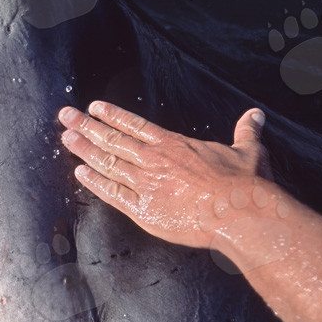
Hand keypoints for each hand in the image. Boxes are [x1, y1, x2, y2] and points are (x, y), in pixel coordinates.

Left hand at [58, 102, 285, 251]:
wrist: (240, 214)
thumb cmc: (244, 184)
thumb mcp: (248, 151)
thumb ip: (246, 131)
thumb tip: (256, 115)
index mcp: (174, 145)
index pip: (135, 125)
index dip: (112, 116)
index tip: (94, 107)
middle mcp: (154, 161)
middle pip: (113, 140)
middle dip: (86, 127)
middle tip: (65, 116)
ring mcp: (146, 184)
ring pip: (108, 163)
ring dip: (85, 150)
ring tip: (65, 138)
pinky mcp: (144, 210)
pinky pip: (113, 194)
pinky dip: (95, 183)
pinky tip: (79, 173)